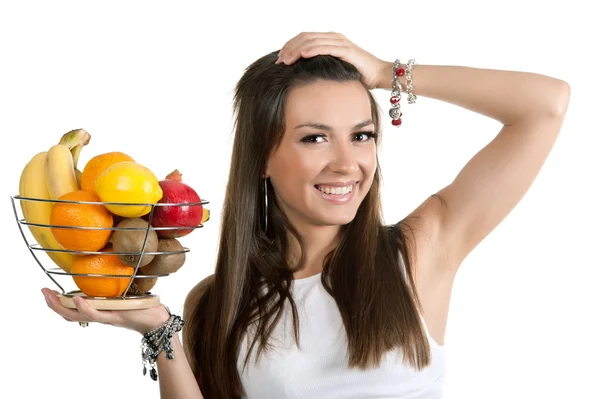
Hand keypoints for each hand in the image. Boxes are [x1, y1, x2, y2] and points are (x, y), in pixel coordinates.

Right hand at [41, 288, 170, 334]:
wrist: (156, 319)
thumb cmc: (143, 306)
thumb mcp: (125, 294)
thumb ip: (116, 286)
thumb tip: (113, 267)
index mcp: (99, 310)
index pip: (73, 309)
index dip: (58, 302)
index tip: (48, 291)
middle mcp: (99, 315)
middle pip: (68, 314)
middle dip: (53, 304)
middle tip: (43, 292)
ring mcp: (105, 317)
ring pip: (76, 316)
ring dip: (61, 306)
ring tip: (51, 296)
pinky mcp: (114, 317)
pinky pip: (95, 314)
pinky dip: (84, 308)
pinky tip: (76, 299)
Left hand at [275, 32, 388, 89]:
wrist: (379, 75)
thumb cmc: (357, 75)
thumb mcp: (333, 71)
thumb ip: (320, 69)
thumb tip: (301, 77)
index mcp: (329, 40)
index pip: (304, 38)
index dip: (289, 47)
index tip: (279, 59)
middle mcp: (333, 38)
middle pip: (305, 38)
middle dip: (289, 49)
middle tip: (278, 61)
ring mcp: (339, 42)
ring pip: (312, 41)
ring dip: (296, 50)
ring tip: (286, 60)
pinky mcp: (346, 50)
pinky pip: (325, 47)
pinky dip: (312, 50)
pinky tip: (302, 55)